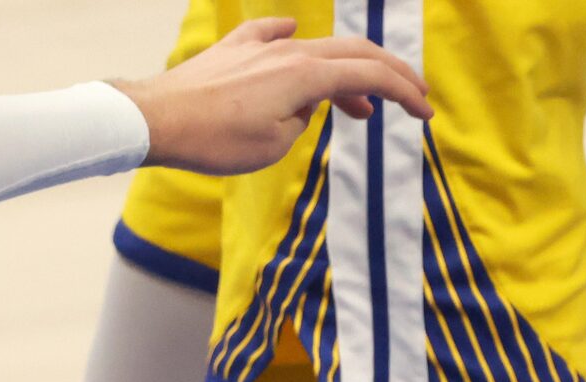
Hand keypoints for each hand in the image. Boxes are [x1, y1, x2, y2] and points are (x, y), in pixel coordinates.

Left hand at [117, 18, 429, 176]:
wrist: (160, 119)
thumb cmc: (215, 140)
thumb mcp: (275, 144)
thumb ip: (303, 118)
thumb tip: (305, 103)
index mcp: (307, 74)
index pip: (371, 76)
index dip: (405, 94)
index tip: (426, 114)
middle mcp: (289, 51)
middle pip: (355, 53)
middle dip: (391, 75)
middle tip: (415, 95)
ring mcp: (261, 46)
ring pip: (320, 49)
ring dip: (347, 73)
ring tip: (360, 106)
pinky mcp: (235, 50)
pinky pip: (273, 35)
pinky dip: (294, 40)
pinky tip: (292, 34)